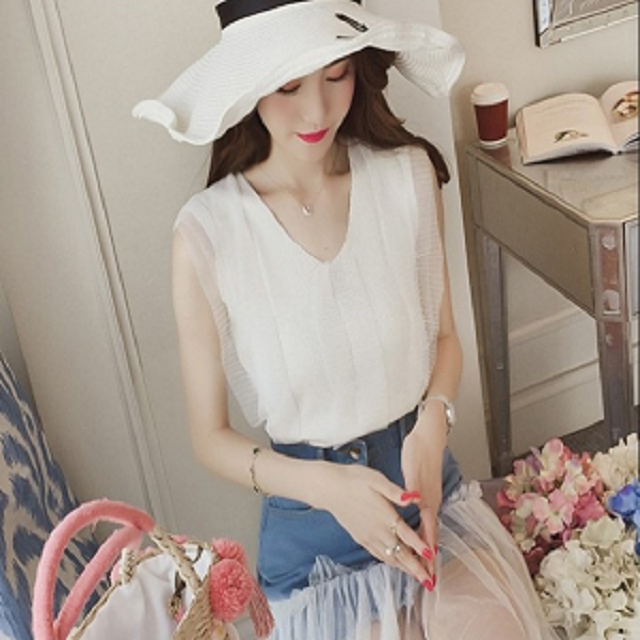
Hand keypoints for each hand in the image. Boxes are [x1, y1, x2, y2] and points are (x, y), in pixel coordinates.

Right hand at [311, 462, 434, 585]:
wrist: (329, 488)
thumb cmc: (353, 479)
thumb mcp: (376, 479)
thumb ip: (395, 491)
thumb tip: (414, 497)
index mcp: (384, 515)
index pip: (407, 535)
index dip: (420, 547)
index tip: (432, 557)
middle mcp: (377, 530)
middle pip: (400, 553)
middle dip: (416, 568)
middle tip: (429, 581)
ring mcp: (368, 536)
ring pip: (389, 557)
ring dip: (404, 568)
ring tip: (417, 576)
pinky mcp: (360, 537)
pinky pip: (378, 554)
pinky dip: (390, 562)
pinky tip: (395, 563)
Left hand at [401, 403, 447, 586]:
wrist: (429, 435)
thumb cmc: (419, 449)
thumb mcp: (413, 466)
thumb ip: (413, 485)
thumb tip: (414, 501)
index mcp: (427, 498)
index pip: (427, 530)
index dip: (426, 550)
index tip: (426, 569)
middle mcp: (431, 501)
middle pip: (430, 534)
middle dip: (429, 557)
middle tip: (428, 580)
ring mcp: (431, 498)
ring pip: (429, 529)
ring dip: (427, 548)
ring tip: (425, 568)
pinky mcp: (427, 494)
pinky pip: (426, 521)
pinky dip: (424, 534)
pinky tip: (418, 540)